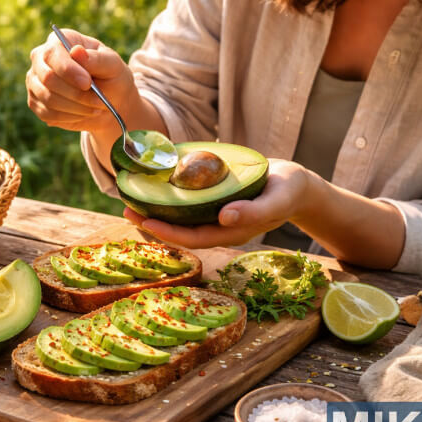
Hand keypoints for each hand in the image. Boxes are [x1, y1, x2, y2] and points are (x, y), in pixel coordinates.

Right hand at [26, 29, 136, 133]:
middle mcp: (41, 58)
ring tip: (96, 108)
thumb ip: (97, 59)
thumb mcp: (112, 65)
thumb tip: (76, 51)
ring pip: (48, 98)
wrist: (109, 101)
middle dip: (75, 93)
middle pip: (47, 78)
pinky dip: (69, 117)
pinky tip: (83, 113)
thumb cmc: (111, 76)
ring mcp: (35, 81)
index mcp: (59, 41)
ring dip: (76, 107)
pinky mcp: (36, 102)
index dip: (68, 70)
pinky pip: (47, 114)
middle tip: (99, 101)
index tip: (87, 84)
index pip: (53, 54)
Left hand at [123, 159, 317, 247]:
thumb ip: (255, 212)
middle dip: (151, 223)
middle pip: (180, 231)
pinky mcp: (214, 203)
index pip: (193, 238)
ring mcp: (216, 217)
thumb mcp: (278, 199)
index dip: (167, 232)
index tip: (144, 220)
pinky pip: (186, 205)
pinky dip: (168, 198)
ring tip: (130, 200)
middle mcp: (219, 227)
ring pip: (180, 219)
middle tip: (126, 209)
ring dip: (155, 211)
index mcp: (232, 232)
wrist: (296, 184)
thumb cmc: (289, 190)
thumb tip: (225, 218)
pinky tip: (152, 187)